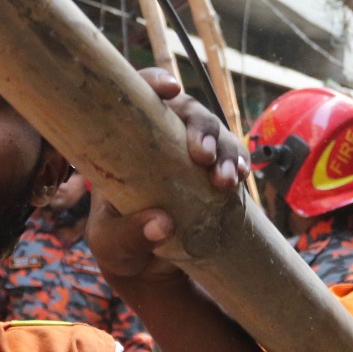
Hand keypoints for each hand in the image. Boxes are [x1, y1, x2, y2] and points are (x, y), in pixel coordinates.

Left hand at [87, 70, 251, 282]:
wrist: (149, 270)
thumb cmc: (118, 246)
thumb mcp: (111, 244)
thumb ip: (130, 235)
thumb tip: (162, 225)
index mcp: (125, 142)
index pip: (138, 95)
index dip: (154, 81)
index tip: (170, 91)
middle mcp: (160, 138)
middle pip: (186, 110)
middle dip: (201, 127)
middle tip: (202, 156)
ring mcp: (189, 155)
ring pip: (214, 133)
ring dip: (225, 149)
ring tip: (225, 181)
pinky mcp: (213, 174)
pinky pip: (233, 158)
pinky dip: (239, 163)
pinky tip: (240, 177)